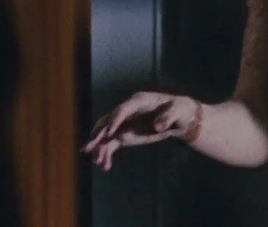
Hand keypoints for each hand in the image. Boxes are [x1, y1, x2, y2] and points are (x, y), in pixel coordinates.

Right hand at [82, 92, 201, 170]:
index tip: (109, 132)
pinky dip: (107, 154)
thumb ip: (168, 117)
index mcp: (140, 101)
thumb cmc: (179, 109)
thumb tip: (157, 126)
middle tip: (88, 148)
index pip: (123, 109)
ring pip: (107, 135)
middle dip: (98, 135)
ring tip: (99, 162)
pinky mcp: (125, 134)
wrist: (180, 117)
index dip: (115, 120)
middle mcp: (127, 111)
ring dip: (100, 148)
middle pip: (108, 122)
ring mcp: (124, 123)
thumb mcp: (178, 111)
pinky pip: (112, 144)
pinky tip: (105, 166)